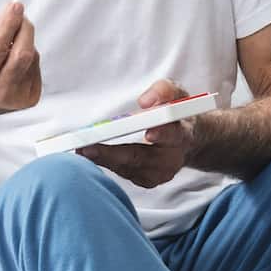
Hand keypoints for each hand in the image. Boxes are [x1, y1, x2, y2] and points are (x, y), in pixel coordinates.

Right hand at [0, 0, 40, 122]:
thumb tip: (11, 13)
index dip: (9, 23)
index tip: (16, 5)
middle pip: (22, 54)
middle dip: (24, 28)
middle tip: (20, 16)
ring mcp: (16, 99)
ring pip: (31, 58)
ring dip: (25, 42)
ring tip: (10, 44)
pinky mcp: (29, 100)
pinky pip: (35, 67)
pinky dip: (28, 57)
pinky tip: (15, 61)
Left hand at [78, 78, 196, 187]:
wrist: (189, 140)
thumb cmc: (178, 114)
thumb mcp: (177, 93)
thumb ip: (164, 91)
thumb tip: (145, 101)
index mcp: (182, 134)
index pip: (173, 134)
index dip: (162, 134)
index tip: (148, 133)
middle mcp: (172, 158)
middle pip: (141, 157)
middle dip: (113, 153)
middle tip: (89, 148)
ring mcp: (159, 173)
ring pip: (128, 168)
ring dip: (103, 160)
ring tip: (81, 151)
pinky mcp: (147, 180)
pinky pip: (124, 174)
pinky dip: (106, 164)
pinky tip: (89, 156)